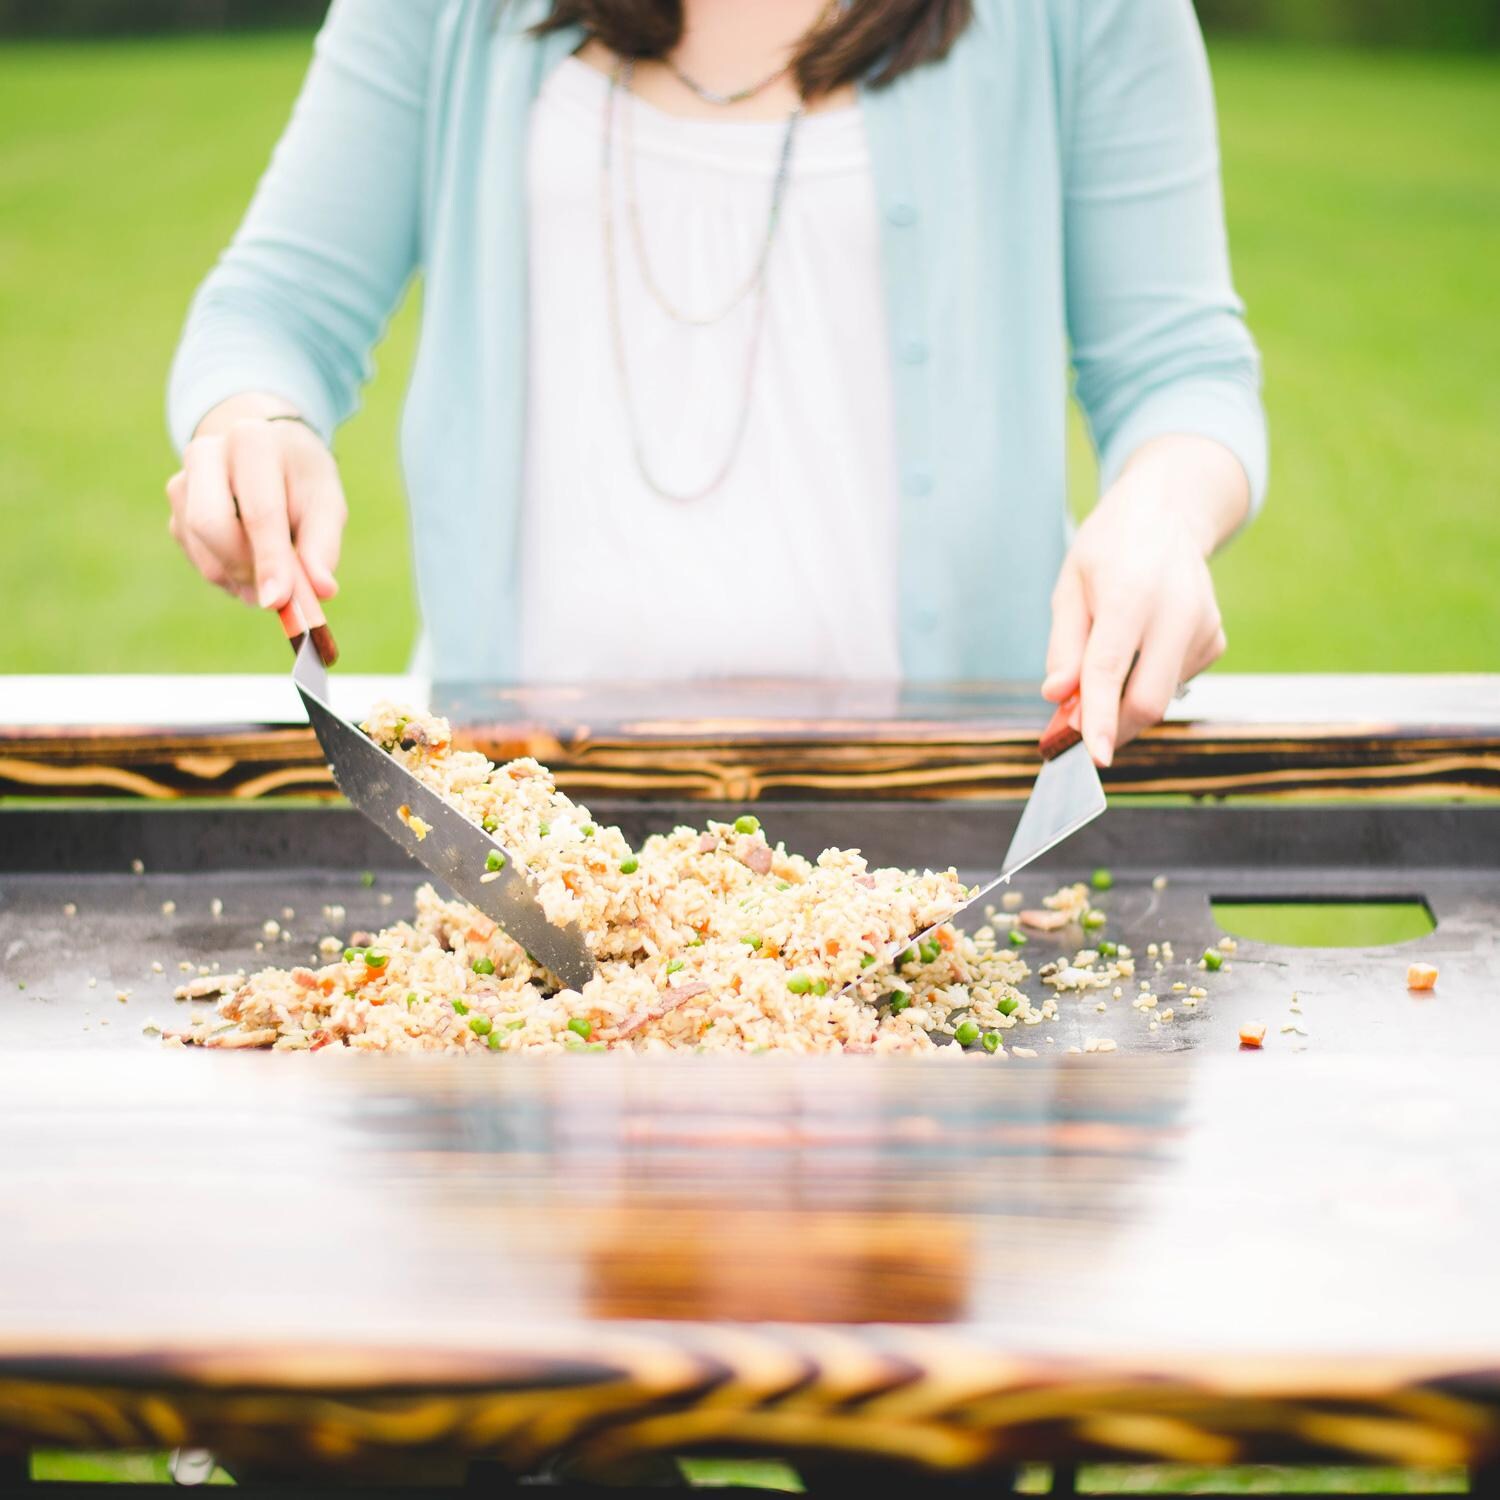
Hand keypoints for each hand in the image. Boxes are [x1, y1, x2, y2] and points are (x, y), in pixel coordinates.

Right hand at [165, 395, 346, 610]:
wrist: (270, 453)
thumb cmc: (303, 482)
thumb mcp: (327, 505)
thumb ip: (323, 547)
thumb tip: (322, 590)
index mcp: (253, 442)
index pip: (259, 510)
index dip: (270, 560)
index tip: (279, 600)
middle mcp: (207, 453)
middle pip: (210, 524)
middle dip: (244, 567)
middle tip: (277, 595)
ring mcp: (183, 479)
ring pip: (199, 545)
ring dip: (237, 576)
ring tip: (273, 579)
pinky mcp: (176, 507)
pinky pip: (195, 555)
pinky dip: (226, 574)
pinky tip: (252, 563)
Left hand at [1042, 435, 1249, 765]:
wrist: (1168, 510)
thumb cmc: (1109, 549)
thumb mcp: (1070, 587)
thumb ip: (1064, 646)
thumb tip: (1058, 696)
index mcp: (1132, 594)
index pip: (1110, 670)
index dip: (1099, 718)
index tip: (1094, 757)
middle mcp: (1177, 611)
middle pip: (1147, 700)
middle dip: (1112, 728)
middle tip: (1078, 732)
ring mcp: (1204, 626)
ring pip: (1161, 696)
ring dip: (1125, 699)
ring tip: (1107, 659)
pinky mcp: (1215, 639)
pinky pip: (1174, 681)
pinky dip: (1147, 679)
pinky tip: (1141, 643)